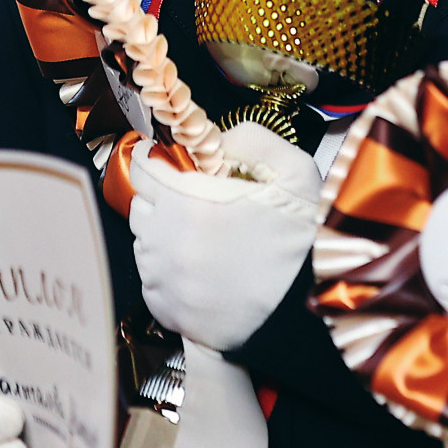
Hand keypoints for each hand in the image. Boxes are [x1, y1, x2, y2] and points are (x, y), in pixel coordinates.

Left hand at [128, 122, 317, 351]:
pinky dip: (168, 269)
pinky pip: (151, 277)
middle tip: (192, 202)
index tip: (161, 158)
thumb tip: (219, 137)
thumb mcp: (295, 171)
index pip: (143, 168)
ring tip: (203, 239)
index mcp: (188, 199)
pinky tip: (202, 270)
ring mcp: (160, 276)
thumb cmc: (302, 240)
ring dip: (164, 234)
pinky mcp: (162, 307)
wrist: (307, 310)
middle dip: (161, 197)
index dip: (153, 159)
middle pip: (141, 205)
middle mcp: (163, 237)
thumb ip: (252, 140)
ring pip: (144, 242)